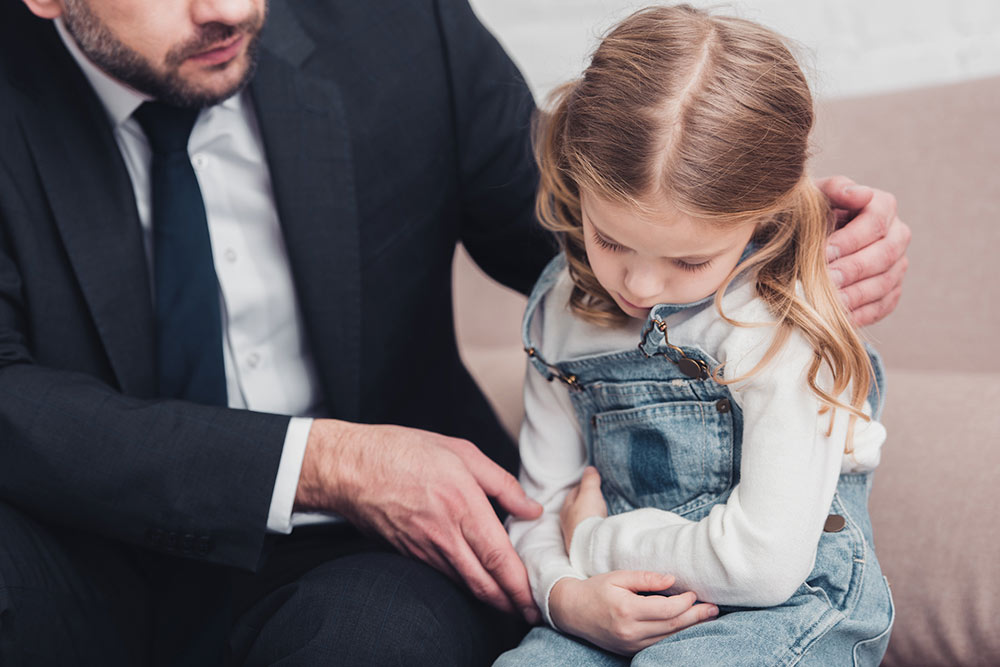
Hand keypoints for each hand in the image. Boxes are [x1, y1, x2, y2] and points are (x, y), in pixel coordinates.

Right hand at [295, 419, 543, 622]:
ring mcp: (425, 549)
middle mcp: (444, 534)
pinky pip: (445, 575)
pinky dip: (467, 585)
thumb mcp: (461, 452)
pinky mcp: (411, 555)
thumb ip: (502, 484)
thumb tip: (531, 509)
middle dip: (510, 604)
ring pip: (465, 584)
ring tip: (512, 602)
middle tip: (531, 612)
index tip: (536, 599)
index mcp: (462, 505)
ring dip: (491, 598)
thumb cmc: (405, 452)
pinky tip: (480, 582)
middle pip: (483, 584)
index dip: (519, 585)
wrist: (352, 469)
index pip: (498, 557)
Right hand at [549, 572, 718, 654]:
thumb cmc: (595, 589)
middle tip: (714, 608)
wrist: (572, 611)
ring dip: (689, 628)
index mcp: (626, 609)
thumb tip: (672, 580)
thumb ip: (645, 578)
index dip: (685, 602)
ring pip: (668, 639)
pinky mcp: (630, 651)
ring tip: (706, 618)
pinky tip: (686, 628)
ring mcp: (630, 644)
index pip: (666, 609)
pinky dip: (674, 636)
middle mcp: (630, 630)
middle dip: (696, 617)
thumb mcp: (618, 577)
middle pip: (672, 626)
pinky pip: (658, 645)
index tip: (694, 592)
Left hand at [560, 466, 607, 551]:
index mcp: (566, 508)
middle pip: (577, 507)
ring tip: (601, 511)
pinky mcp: (584, 545)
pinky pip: (589, 531)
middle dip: (586, 501)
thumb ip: (589, 480)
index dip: (583, 486)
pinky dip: (595, 526)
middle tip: (598, 496)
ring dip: (590, 515)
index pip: (574, 492)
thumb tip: (589, 469)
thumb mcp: (589, 493)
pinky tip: (602, 527)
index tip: (592, 483)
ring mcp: (575, 535)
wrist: (590, 547)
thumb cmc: (587, 517)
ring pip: (582, 520)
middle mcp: (567, 522)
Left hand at [816, 176, 910, 326]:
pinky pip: (883, 306)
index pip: (876, 222)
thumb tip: (860, 194)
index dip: (851, 239)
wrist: (804, 241)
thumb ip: (835, 188)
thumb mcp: (816, 196)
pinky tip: (841, 319)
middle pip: (885, 254)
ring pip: (885, 282)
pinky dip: (862, 314)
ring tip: (832, 303)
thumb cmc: (809, 214)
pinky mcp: (891, 291)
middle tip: (827, 281)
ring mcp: (897, 265)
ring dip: (857, 294)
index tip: (825, 251)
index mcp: (882, 206)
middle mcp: (897, 235)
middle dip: (853, 269)